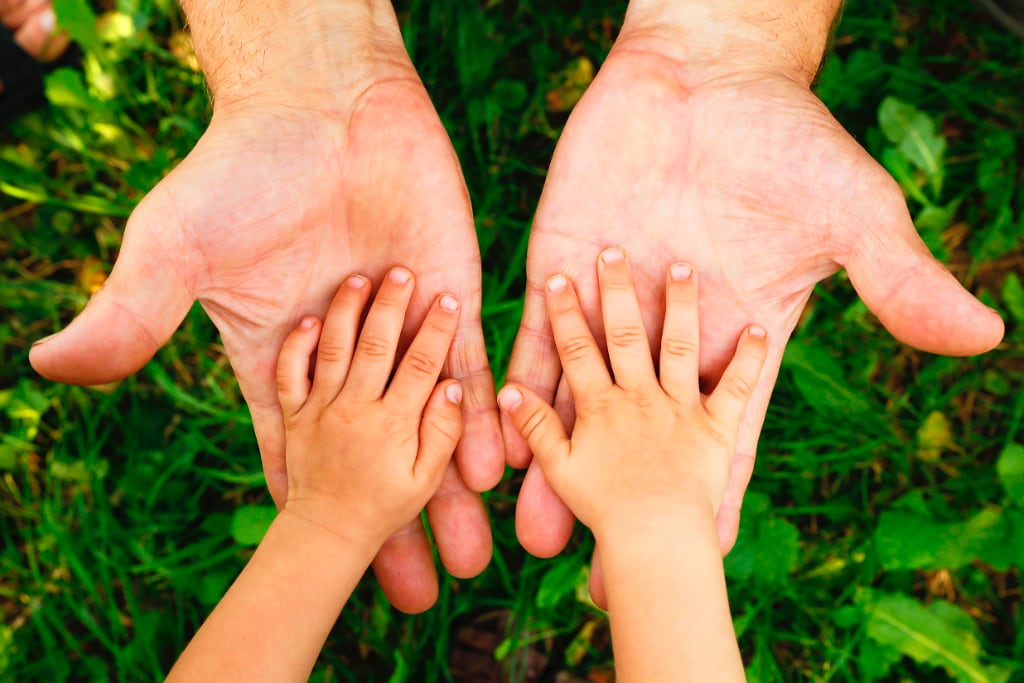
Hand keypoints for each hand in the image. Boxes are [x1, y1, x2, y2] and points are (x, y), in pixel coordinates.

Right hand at [28, 70, 500, 611]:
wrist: (322, 102)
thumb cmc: (241, 171)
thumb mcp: (176, 247)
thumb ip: (132, 313)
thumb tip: (50, 368)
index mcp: (285, 358)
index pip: (298, 452)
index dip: (309, 511)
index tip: (327, 574)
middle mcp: (349, 356)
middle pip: (373, 453)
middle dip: (396, 519)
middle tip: (422, 590)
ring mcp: (404, 330)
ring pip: (429, 422)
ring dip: (449, 486)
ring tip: (472, 553)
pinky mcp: (451, 296)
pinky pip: (469, 366)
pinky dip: (480, 416)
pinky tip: (497, 470)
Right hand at [500, 249, 767, 538]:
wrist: (659, 543)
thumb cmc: (605, 514)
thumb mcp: (561, 469)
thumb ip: (536, 426)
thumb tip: (509, 390)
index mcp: (602, 405)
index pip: (577, 348)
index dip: (566, 313)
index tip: (558, 278)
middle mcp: (640, 396)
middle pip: (623, 333)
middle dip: (615, 291)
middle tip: (610, 251)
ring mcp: (681, 405)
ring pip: (677, 343)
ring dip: (678, 305)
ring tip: (680, 268)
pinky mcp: (718, 421)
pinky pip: (738, 384)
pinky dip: (749, 357)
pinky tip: (758, 326)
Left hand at [505, 31, 1002, 593]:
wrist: (703, 72)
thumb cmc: (783, 140)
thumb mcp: (850, 212)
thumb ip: (897, 279)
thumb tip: (983, 334)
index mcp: (736, 338)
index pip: (727, 432)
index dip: (718, 494)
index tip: (704, 557)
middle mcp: (667, 337)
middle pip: (644, 436)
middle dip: (624, 498)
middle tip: (599, 572)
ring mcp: (609, 307)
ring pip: (579, 400)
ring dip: (556, 463)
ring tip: (532, 528)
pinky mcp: (559, 269)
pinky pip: (532, 338)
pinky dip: (516, 387)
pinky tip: (496, 438)